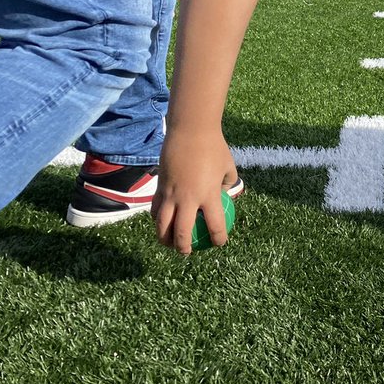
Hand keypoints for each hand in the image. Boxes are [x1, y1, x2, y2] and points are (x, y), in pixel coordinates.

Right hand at [152, 127, 238, 254]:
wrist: (191, 131)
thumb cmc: (215, 148)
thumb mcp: (228, 167)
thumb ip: (226, 183)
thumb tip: (224, 193)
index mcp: (209, 195)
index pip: (215, 225)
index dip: (218, 238)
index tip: (219, 243)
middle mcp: (189, 198)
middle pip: (183, 233)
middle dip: (184, 247)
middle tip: (187, 252)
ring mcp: (171, 194)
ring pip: (162, 224)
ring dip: (164, 238)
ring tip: (168, 243)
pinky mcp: (160, 187)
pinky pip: (155, 208)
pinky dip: (156, 219)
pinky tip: (159, 222)